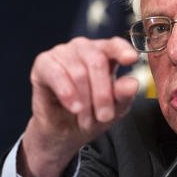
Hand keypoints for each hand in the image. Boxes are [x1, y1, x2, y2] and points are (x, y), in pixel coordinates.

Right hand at [19, 37, 139, 176]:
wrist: (65, 131)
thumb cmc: (93, 113)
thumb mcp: (115, 108)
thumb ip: (124, 94)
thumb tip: (132, 84)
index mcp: (106, 53)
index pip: (115, 45)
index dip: (123, 50)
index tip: (131, 59)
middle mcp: (85, 48)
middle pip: (97, 62)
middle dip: (103, 94)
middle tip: (105, 117)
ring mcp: (63, 52)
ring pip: (78, 72)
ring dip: (85, 100)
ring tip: (86, 120)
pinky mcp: (44, 63)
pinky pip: (56, 73)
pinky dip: (67, 92)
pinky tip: (74, 107)